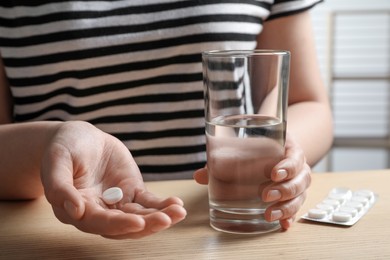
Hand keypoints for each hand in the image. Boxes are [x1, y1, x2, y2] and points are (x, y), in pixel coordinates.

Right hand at [41, 121, 185, 238]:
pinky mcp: (131, 191)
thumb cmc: (62, 148)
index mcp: (76, 209)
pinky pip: (148, 201)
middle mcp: (98, 211)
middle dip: (145, 224)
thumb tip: (75, 211)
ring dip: (159, 217)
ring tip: (178, 212)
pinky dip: (162, 204)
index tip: (137, 222)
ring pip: (139, 216)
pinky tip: (176, 204)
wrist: (79, 137)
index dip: (117, 224)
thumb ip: (59, 186)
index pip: (97, 222)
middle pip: (122, 225)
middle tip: (166, 219)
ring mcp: (117, 202)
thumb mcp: (56, 161)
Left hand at [194, 133, 310, 229]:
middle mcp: (297, 167)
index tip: (273, 173)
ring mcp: (297, 183)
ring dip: (287, 207)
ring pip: (300, 196)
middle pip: (300, 179)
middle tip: (265, 195)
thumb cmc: (258, 147)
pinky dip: (290, 217)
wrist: (273, 147)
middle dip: (285, 189)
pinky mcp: (293, 197)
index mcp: (288, 149)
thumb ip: (223, 159)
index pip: (295, 156)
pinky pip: (297, 208)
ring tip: (269, 215)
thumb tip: (199, 176)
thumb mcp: (244, 147)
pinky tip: (283, 225)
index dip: (288, 165)